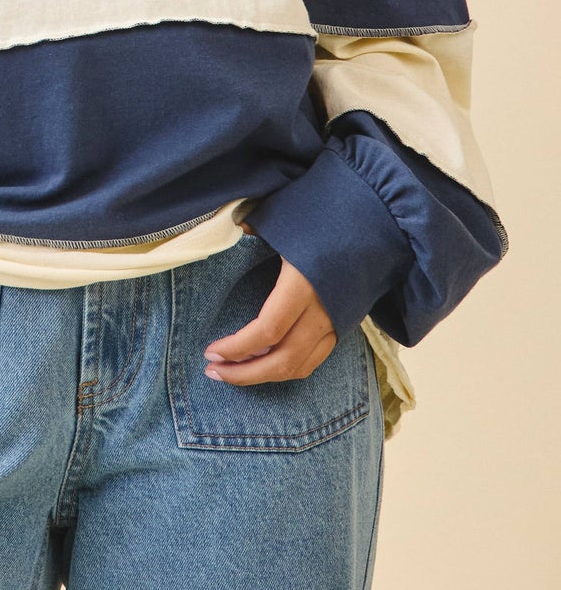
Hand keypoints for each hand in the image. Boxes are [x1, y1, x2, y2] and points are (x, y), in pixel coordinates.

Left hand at [204, 226, 337, 384]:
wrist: (379, 220)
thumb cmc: (326, 214)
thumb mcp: (284, 217)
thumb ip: (255, 230)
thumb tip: (228, 232)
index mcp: (303, 283)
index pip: (267, 330)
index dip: (237, 347)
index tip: (211, 351)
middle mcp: (323, 310)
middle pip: (283, 360)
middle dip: (245, 374)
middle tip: (213, 372)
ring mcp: (337, 321)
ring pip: (300, 365)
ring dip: (265, 376)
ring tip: (233, 372)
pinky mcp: (345, 324)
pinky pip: (315, 358)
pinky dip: (288, 367)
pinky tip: (265, 364)